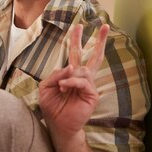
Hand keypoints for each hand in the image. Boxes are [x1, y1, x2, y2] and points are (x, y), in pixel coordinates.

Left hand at [39, 23, 109, 138]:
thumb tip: (70, 67)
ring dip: (70, 76)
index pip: (76, 53)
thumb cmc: (52, 107)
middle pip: (93, 56)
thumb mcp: (46, 86)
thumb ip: (55, 74)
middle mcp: (82, 78)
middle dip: (100, 40)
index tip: (78, 26)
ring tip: (61, 87)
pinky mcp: (92, 95)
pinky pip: (84, 82)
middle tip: (105, 26)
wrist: (58, 125)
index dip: (76, 40)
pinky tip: (65, 87)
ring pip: (83, 70)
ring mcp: (89, 86)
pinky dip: (72, 82)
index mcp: (71, 73)